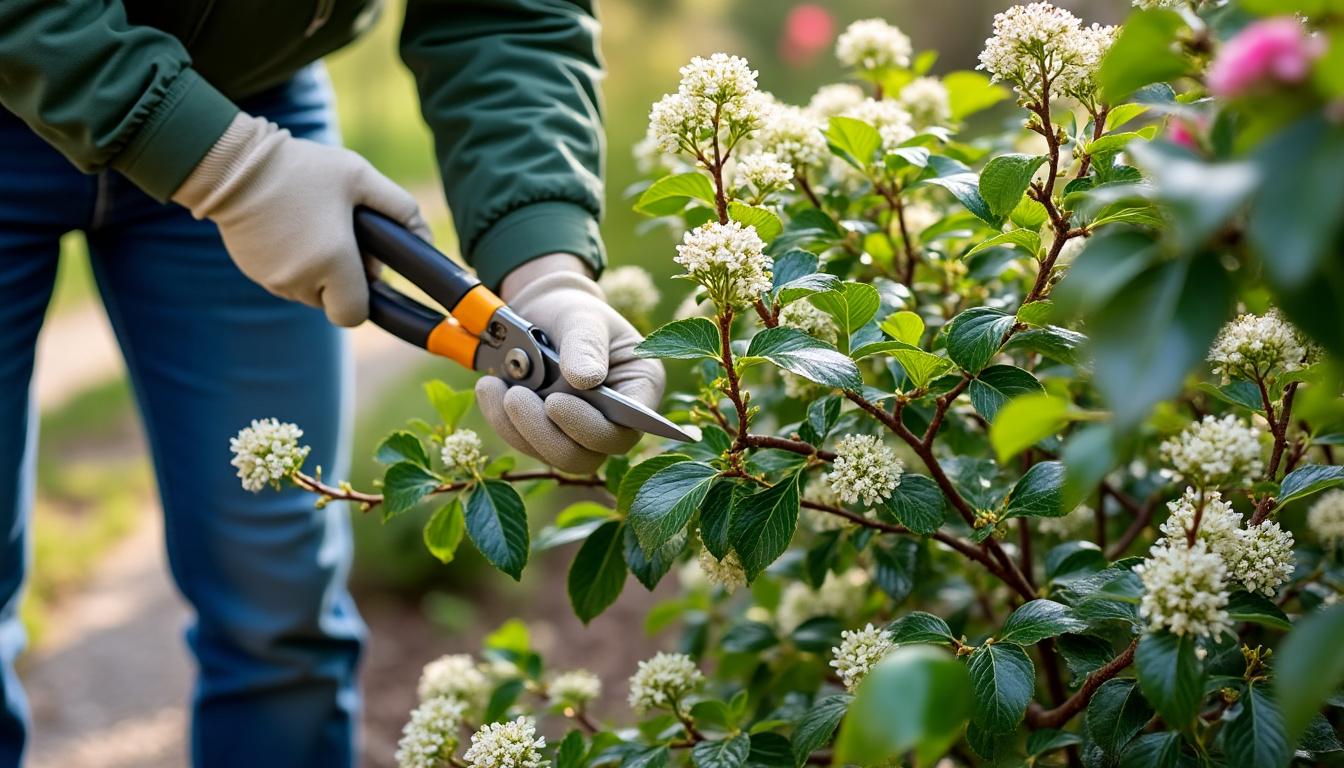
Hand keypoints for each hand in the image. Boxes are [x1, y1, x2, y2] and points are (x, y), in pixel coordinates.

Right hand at [173, 113, 430, 325]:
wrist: (233, 165)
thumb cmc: (303, 169)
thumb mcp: (359, 176)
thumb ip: (401, 208)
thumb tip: (427, 239)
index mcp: (332, 261)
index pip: (355, 315)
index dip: (364, 297)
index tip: (363, 267)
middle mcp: (301, 280)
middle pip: (333, 304)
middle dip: (342, 281)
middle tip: (339, 237)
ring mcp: (273, 280)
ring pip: (309, 295)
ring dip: (317, 273)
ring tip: (312, 227)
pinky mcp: (253, 273)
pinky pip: (285, 282)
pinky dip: (293, 265)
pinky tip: (290, 229)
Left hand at [475, 254, 666, 473]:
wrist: (544, 313)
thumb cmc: (574, 312)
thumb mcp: (582, 317)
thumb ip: (587, 344)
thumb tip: (586, 380)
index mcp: (639, 390)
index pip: (625, 431)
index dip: (591, 428)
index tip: (555, 401)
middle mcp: (616, 421)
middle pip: (587, 456)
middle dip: (545, 433)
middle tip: (515, 397)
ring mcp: (580, 433)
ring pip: (552, 456)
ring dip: (518, 428)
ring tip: (496, 387)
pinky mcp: (549, 435)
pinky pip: (525, 444)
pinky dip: (501, 420)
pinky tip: (490, 388)